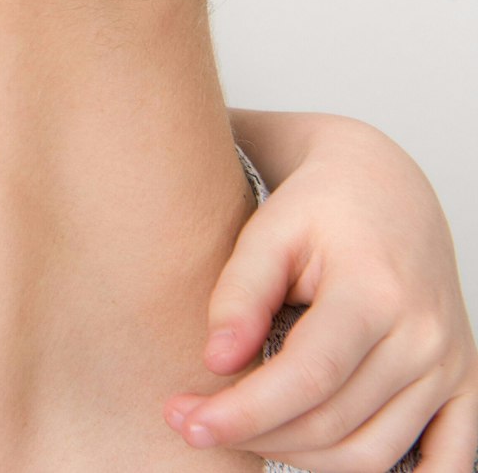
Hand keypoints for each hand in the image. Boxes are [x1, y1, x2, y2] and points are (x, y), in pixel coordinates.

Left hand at [168, 115, 476, 471]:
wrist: (385, 189)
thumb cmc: (318, 206)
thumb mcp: (268, 230)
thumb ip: (240, 293)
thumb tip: (215, 361)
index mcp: (375, 292)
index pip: (307, 377)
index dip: (243, 411)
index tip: (184, 420)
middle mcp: (424, 337)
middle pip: (332, 424)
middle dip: (253, 434)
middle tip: (188, 422)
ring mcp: (450, 367)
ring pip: (371, 454)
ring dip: (298, 457)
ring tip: (241, 428)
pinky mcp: (463, 385)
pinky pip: (444, 462)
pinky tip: (324, 461)